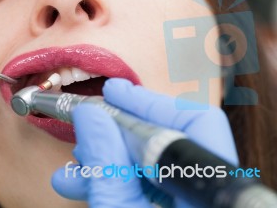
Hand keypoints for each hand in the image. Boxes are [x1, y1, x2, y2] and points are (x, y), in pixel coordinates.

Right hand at [52, 78, 237, 206]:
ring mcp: (197, 200)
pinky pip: (155, 183)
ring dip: (113, 158)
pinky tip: (89, 182)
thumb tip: (90, 115)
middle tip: (85, 126)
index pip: (193, 121)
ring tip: (76, 167)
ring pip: (159, 163)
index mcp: (209, 193)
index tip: (111, 91)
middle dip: (120, 131)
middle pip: (173, 138)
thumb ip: (107, 168)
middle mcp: (211, 193)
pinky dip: (122, 179)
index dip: (146, 102)